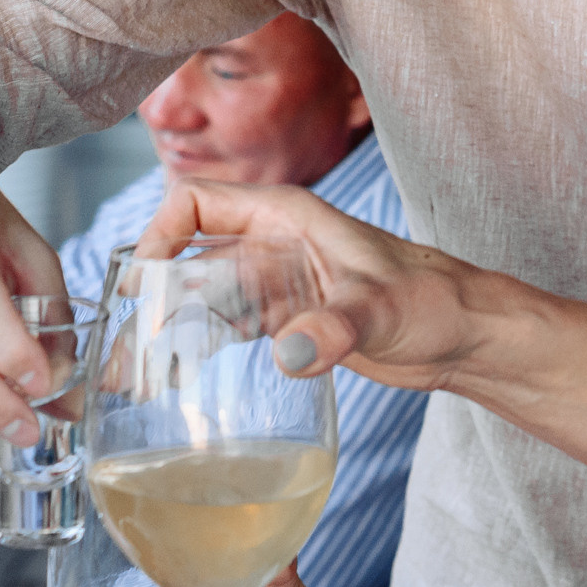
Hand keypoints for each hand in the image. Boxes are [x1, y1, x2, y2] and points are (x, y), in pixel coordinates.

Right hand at [141, 178, 494, 387]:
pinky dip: (195, 351)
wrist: (466, 336)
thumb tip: (291, 352)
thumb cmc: (436, 301)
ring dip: (164, 332)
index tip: (140, 288)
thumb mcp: (385, 310)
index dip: (159, 235)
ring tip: (129, 380)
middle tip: (119, 353)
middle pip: (187, 256)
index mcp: (287, 217)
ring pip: (200, 298)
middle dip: (148, 298)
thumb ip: (338, 327)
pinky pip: (225, 329)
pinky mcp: (287, 322)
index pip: (196, 201)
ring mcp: (277, 285)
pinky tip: (172, 384)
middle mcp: (272, 244)